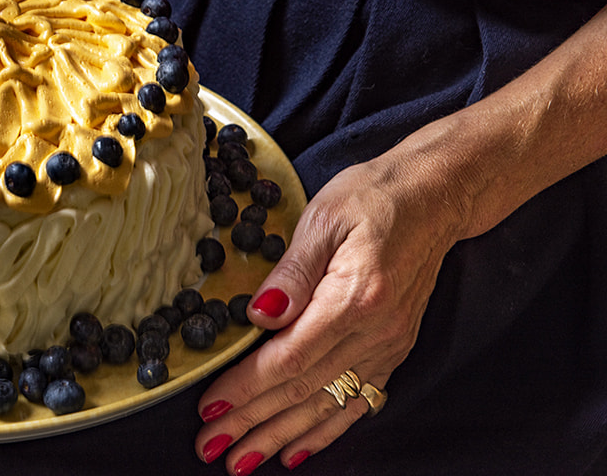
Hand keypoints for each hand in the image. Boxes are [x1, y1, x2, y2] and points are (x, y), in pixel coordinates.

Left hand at [194, 150, 469, 472]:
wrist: (435, 197)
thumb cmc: (374, 197)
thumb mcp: (324, 216)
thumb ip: (292, 270)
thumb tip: (260, 315)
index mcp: (354, 298)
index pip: (289, 357)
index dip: (246, 388)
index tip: (210, 409)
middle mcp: (376, 331)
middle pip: (303, 390)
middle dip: (253, 423)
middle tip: (212, 447)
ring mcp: (389, 345)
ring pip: (328, 404)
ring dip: (282, 436)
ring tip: (244, 461)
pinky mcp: (394, 348)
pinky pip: (357, 401)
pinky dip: (326, 430)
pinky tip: (298, 450)